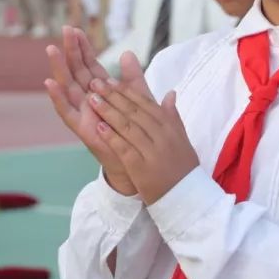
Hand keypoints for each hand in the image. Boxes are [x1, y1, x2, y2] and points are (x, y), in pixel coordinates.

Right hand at [45, 27, 136, 195]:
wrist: (136, 161)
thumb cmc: (135, 131)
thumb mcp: (137, 99)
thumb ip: (133, 78)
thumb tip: (128, 53)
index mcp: (101, 91)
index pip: (89, 65)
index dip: (83, 48)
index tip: (77, 29)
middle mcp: (88, 99)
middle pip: (76, 71)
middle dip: (71, 50)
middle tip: (65, 30)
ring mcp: (83, 113)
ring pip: (67, 86)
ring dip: (59, 68)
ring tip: (51, 49)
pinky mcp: (82, 128)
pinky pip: (66, 112)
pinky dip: (58, 98)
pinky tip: (50, 83)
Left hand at [87, 53, 199, 205]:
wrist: (186, 198)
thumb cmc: (183, 168)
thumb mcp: (182, 139)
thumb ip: (173, 116)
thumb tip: (170, 93)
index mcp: (170, 126)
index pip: (145, 103)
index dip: (126, 91)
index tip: (110, 80)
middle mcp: (162, 136)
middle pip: (134, 111)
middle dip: (113, 96)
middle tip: (95, 83)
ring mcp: (152, 152)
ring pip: (127, 126)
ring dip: (108, 111)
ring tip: (92, 100)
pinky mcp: (141, 168)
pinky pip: (124, 148)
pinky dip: (111, 137)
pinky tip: (99, 127)